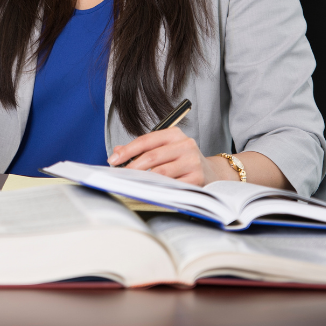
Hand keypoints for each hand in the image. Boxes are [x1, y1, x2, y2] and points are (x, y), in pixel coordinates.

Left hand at [107, 127, 223, 185]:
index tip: (112, 160)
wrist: (212, 173)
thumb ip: (142, 149)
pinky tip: (149, 191)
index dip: (127, 150)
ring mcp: (192, 162)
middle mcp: (185, 145)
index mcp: (174, 134)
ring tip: (131, 184)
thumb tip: (117, 152)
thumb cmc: (181, 160)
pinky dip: (158, 190)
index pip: (146, 140)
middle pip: (152, 157)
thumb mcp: (164, 149)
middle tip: (120, 175)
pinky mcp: (197, 179)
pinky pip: (172, 186)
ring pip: (161, 173)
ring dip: (144, 180)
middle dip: (132, 167)